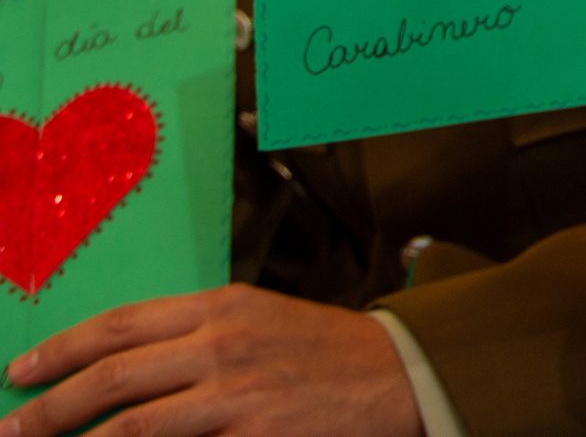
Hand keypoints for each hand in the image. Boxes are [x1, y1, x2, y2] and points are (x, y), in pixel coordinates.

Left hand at [0, 285, 419, 436]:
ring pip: (130, 425)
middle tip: (11, 428)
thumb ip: (199, 334)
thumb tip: (128, 362)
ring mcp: (235, 394)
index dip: (62, 349)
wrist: (400, 375)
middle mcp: (222, 344)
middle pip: (112, 375)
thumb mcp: (262, 320)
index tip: (23, 371)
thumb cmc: (329, 352)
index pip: (120, 324)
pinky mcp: (253, 435)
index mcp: (222, 306)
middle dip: (48, 407)